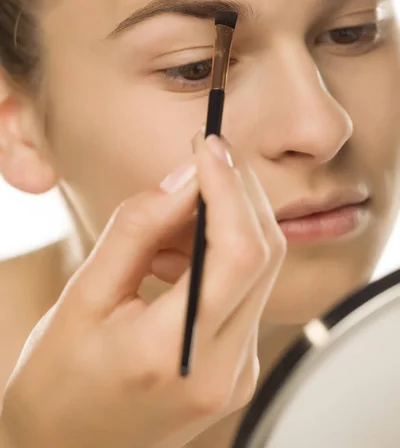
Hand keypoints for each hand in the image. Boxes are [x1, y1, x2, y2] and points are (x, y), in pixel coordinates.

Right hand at [0, 134, 285, 447]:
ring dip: (226, 222)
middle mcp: (222, 368)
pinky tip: (176, 256)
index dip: (229, 186)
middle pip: (263, 253)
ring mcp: (237, 372)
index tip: (208, 145)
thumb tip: (184, 175)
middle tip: (197, 164)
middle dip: (236, 193)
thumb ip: (136, 229)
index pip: (237, 251)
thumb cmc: (59, 381)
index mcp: (172, 352)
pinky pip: (246, 290)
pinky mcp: (239, 367)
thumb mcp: (82, 296)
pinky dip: (220, 255)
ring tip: (168, 224)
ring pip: (260, 268)